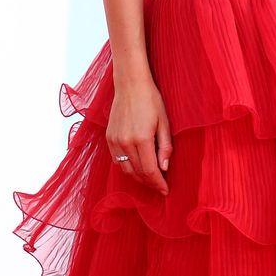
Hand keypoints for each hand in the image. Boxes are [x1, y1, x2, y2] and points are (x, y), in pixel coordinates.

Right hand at [106, 75, 171, 194]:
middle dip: (149, 183)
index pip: (150, 171)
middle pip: (137, 173)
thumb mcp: (164, 123)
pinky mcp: (109, 138)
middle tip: (160, 186)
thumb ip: (165, 148)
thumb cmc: (151, 101)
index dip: (158, 183)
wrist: (130, 85)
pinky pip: (117, 161)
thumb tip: (164, 169)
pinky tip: (136, 167)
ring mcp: (115, 141)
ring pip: (126, 169)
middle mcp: (125, 142)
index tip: (165, 190)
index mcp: (141, 139)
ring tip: (150, 179)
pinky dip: (127, 168)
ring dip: (138, 178)